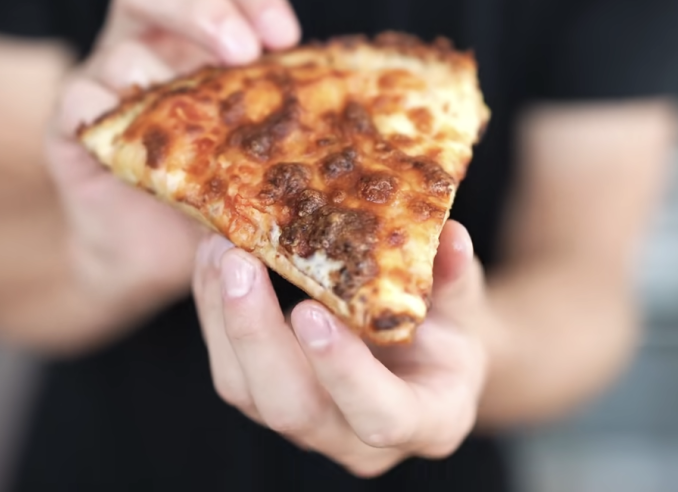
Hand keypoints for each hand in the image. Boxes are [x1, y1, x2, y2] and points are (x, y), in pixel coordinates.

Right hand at [46, 0, 300, 336]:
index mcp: (196, 44)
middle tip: (243, 52)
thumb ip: (283, 135)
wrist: (152, 258)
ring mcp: (105, 86)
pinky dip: (103, 111)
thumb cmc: (213, 199)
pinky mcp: (71, 132)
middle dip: (200, 9)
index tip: (287, 36)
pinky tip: (139, 145)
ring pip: (119, 49)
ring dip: (160, 76)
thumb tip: (354, 138)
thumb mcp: (256, 160)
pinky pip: (77, 102)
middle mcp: (148, 49)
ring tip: (196, 122)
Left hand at [192, 220, 490, 476]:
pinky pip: (228, 367)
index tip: (312, 313)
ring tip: (219, 248)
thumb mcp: (463, 303)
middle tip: (241, 263)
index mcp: (427, 420)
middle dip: (258, 336)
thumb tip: (450, 236)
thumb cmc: (448, 331)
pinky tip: (213, 259)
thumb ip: (455, 277)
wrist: (422, 356)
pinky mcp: (266, 400)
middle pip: (293, 410)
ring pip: (246, 391)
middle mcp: (358, 440)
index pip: (383, 416)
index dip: (344, 372)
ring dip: (224, 317)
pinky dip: (213, 310)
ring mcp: (307, 426)